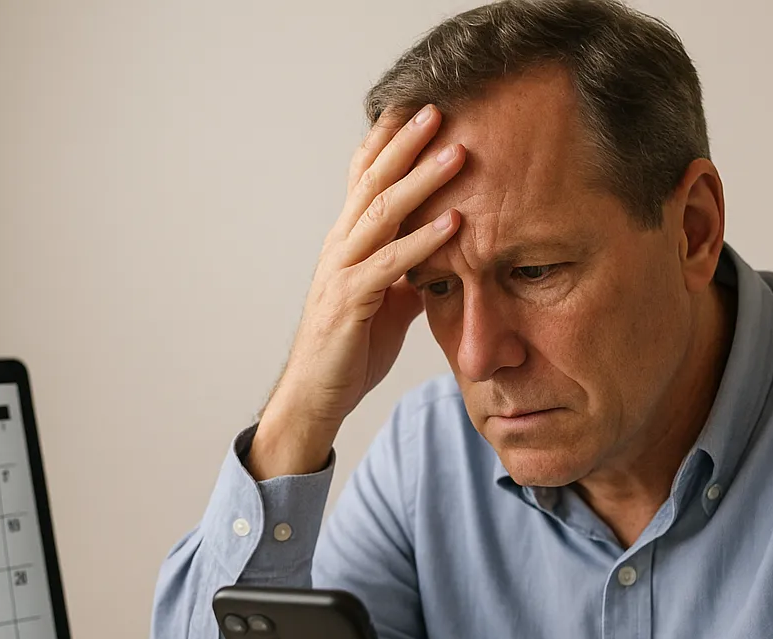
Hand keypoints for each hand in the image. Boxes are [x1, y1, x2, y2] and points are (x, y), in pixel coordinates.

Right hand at [248, 106, 465, 479]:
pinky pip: (390, 264)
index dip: (385, 141)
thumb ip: (410, 272)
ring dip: (421, 180)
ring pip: (380, 213)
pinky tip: (454, 224)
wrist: (315, 397)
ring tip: (457, 153)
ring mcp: (341, 272)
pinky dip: (424, 242)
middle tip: (439, 109)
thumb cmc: (350, 350)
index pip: (362, 178)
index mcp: (346, 241)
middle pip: (371, 181)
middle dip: (405, 143)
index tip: (414, 106)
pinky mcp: (350, 302)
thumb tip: (446, 254)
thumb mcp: (388, 302)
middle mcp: (339, 247)